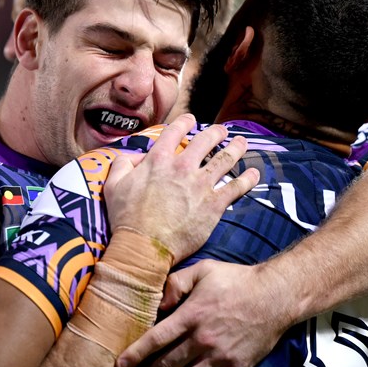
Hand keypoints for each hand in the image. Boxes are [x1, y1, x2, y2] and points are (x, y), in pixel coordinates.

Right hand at [104, 113, 258, 264]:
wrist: (144, 246)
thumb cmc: (126, 217)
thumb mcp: (113, 185)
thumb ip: (121, 164)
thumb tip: (130, 157)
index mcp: (159, 159)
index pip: (175, 131)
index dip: (184, 122)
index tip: (191, 120)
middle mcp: (183, 167)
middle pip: (206, 140)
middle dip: (216, 133)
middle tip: (223, 131)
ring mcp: (201, 185)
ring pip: (225, 159)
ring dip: (236, 148)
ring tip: (242, 143)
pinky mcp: (214, 204)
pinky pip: (236, 187)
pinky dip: (247, 179)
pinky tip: (254, 173)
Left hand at [117, 259, 291, 366]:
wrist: (275, 296)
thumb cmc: (238, 280)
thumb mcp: (203, 270)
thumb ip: (177, 282)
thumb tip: (159, 301)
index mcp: (191, 315)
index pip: (157, 338)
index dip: (136, 354)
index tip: (120, 366)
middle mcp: (201, 340)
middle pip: (167, 366)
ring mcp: (219, 357)